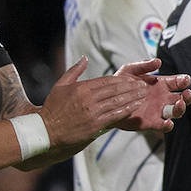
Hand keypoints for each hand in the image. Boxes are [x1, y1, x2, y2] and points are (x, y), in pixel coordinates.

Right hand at [38, 57, 152, 146]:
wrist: (46, 131)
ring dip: (133, 97)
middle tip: (143, 85)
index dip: (122, 80)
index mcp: (82, 87)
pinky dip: (127, 110)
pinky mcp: (95, 125)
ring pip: (118, 101)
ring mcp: (93, 112)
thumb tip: (84, 59)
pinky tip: (135, 107)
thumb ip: (74, 71)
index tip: (132, 79)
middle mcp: (89, 98)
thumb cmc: (52, 109)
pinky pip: (115, 115)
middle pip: (115, 90)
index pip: (107, 80)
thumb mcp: (60, 85)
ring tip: (143, 94)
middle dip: (131, 87)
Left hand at [112, 58, 190, 132]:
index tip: (185, 80)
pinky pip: (163, 126)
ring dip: (181, 109)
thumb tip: (158, 61)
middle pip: (182, 98)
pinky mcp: (151, 123)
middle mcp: (162, 98)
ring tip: (179, 104)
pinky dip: (168, 125)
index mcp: (161, 84)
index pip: (178, 82)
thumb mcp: (130, 70)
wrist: (107, 100)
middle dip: (188, 96)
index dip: (184, 81)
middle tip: (187, 93)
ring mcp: (158, 111)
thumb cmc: (120, 83)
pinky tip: (168, 122)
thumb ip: (143, 65)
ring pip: (176, 112)